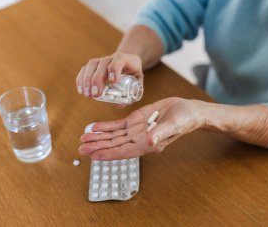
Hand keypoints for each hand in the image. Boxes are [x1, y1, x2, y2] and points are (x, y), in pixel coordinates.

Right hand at [76, 52, 142, 97]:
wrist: (128, 62)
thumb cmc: (134, 74)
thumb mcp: (138, 82)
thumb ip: (132, 93)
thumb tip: (120, 105)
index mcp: (126, 60)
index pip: (119, 61)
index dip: (114, 70)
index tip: (112, 81)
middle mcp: (113, 58)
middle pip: (103, 64)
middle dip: (98, 79)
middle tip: (96, 94)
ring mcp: (102, 60)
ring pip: (92, 65)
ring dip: (87, 80)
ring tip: (87, 94)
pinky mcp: (93, 65)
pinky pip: (85, 69)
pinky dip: (81, 79)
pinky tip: (81, 90)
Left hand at [78, 97, 202, 159]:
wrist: (187, 111)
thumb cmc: (184, 120)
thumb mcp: (174, 125)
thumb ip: (161, 134)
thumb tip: (149, 142)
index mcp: (147, 145)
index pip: (123, 152)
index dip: (108, 154)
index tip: (93, 155)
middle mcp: (138, 140)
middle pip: (114, 145)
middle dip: (97, 146)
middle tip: (80, 148)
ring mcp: (135, 130)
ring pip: (113, 135)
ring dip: (98, 137)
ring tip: (83, 138)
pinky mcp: (135, 120)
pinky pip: (117, 125)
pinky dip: (106, 126)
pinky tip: (94, 127)